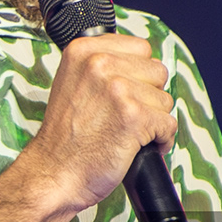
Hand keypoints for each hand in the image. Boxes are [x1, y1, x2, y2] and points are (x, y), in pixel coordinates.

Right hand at [19, 29, 170, 213]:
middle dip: (148, 96)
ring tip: (126, 132)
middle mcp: (100, 63)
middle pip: (157, 71)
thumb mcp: (72, 83)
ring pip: (164, 99)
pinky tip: (138, 146)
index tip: (124, 94)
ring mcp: (118, 88)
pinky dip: (160, 140)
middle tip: (124, 115)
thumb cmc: (65, 137)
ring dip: (152, 120)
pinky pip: (168, 124)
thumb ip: (103, 66)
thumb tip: (141, 62)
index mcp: (84, 50)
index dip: (138, 75)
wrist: (53, 173)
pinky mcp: (134, 116)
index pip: (141, 47)